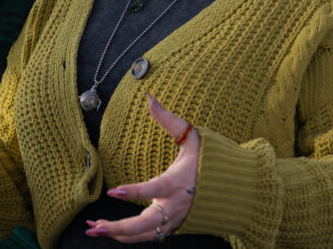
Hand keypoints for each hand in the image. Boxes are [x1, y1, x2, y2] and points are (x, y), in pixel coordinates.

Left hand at [84, 95, 199, 242]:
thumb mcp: (193, 137)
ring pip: (144, 235)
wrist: (238, 188)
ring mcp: (177, 220)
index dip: (133, 191)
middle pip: (144, 224)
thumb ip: (169, 120)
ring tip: (95, 228)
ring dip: (118, 235)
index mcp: (179, 182)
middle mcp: (176, 205)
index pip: (153, 189)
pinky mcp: (176, 227)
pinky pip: (151, 237)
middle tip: (94, 226)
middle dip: (117, 227)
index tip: (112, 191)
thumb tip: (149, 98)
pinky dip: (131, 237)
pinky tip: (114, 232)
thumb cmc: (213, 160)